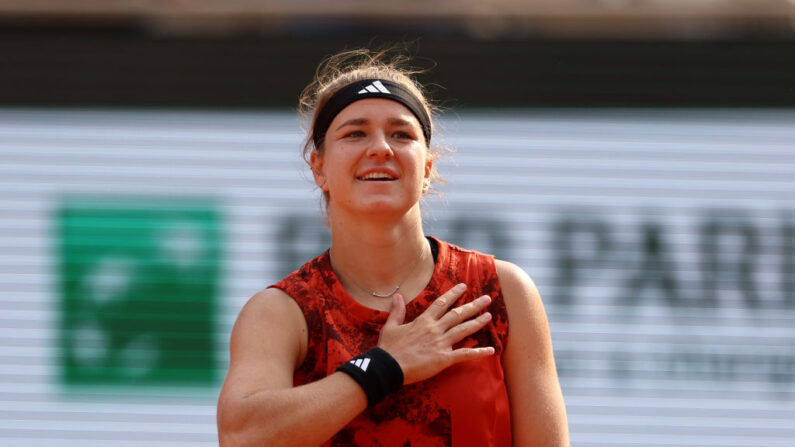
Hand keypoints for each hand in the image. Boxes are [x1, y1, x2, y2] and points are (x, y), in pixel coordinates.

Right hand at [377, 284, 494, 384]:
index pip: (442, 303)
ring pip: (463, 330)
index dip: (454, 294)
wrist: (388, 366)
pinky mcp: (443, 358)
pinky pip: (464, 354)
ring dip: (477, 322)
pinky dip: (478, 352)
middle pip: (457, 314)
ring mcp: (440, 343)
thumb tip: (397, 296)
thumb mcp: (391, 327)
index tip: (464, 287)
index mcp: (423, 321)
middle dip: (473, 305)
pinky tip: (490, 351)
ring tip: (489, 316)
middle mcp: (434, 329)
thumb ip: (397, 311)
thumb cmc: (388, 348)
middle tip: (487, 298)